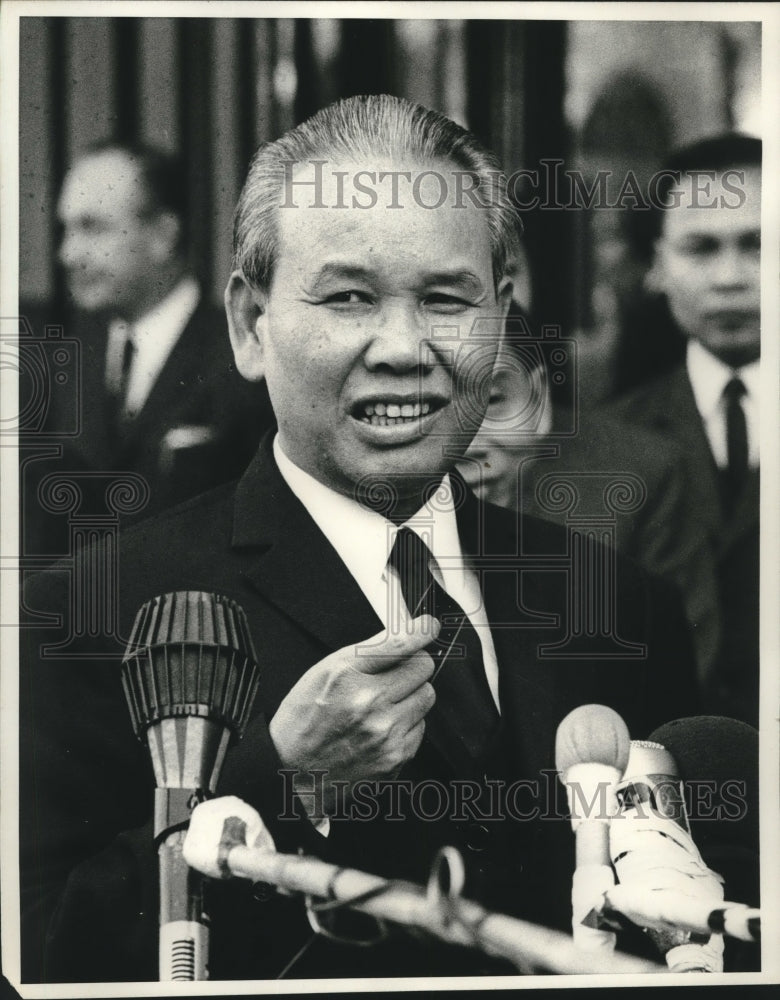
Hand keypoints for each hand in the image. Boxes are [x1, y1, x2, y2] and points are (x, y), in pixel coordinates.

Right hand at [269, 616, 437, 814]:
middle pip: (423, 668)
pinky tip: (382, 728)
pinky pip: (421, 727)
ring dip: (412, 695)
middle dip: (411, 666)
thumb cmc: (304, 720)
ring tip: (383, 704)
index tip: (428, 626)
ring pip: (427, 696)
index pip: (399, 644)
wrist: (293, 773)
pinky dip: (407, 724)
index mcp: (347, 677)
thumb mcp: (324, 671)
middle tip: (392, 674)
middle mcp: (369, 704)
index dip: (421, 630)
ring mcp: (385, 734)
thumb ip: (367, 652)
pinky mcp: (396, 757)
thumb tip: (406, 634)